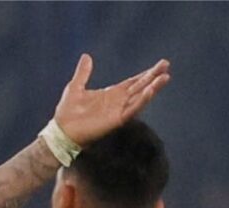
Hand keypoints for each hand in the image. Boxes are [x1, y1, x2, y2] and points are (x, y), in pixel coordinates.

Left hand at [54, 54, 169, 145]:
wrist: (61, 130)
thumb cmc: (67, 112)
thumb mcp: (75, 87)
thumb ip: (83, 73)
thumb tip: (86, 56)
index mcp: (111, 93)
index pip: (133, 82)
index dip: (145, 74)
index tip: (160, 65)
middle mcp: (118, 102)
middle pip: (140, 87)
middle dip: (153, 77)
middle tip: (166, 66)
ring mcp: (118, 111)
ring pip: (140, 97)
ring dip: (153, 88)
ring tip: (165, 77)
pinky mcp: (116, 120)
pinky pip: (132, 109)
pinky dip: (142, 101)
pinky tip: (150, 91)